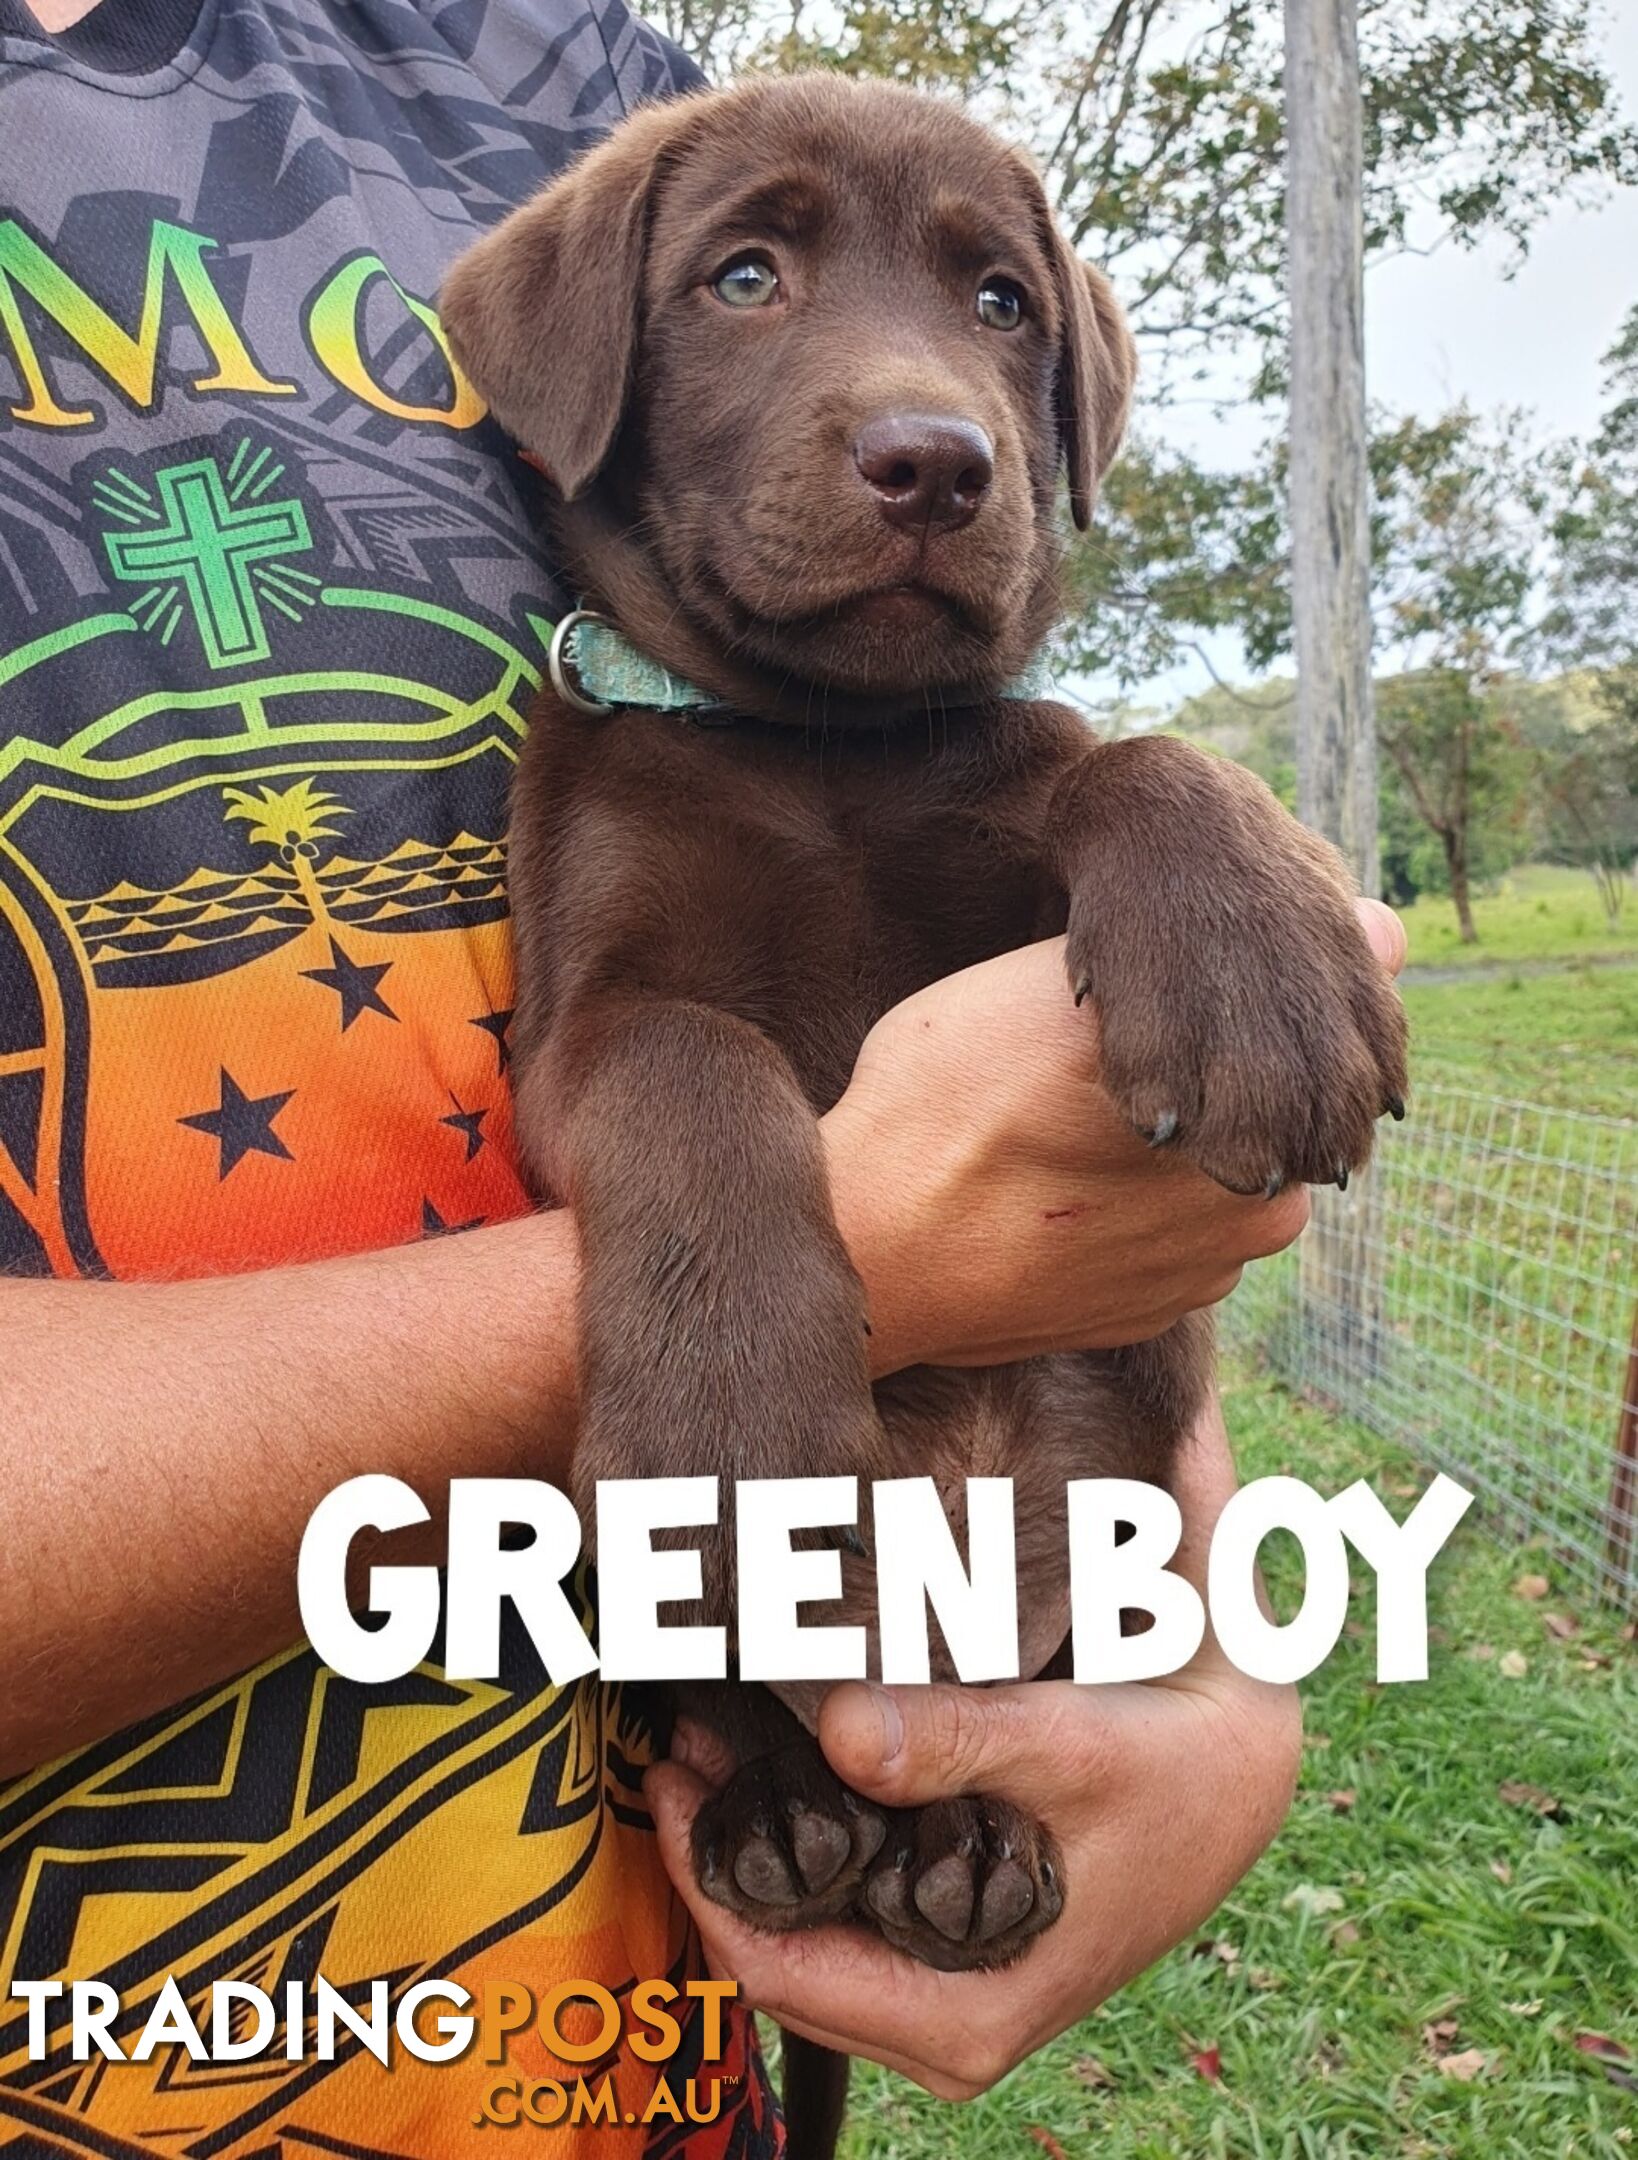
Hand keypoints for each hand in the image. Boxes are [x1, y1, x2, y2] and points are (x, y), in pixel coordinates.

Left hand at [645, 1393, 1300, 2097]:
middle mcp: (946, 2031)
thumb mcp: (1070, 1746)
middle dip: (719, 1855)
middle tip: (682, 1735)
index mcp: (966, 2019)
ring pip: (805, 1940)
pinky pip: (842, 1917)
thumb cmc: (1165, 1765)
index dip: (705, 1876)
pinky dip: (801, 1846)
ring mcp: (945, 1994)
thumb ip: (956, 1744)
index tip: (671, 1770)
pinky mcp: (951, 1947)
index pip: (777, 1973)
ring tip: (714, 1739)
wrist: (1240, 1768)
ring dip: (754, 1848)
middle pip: (778, 1960)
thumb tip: (840, 1736)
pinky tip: (778, 1762)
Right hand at [823, 897, 1405, 1373]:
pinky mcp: (1142, 1322)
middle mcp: (1253, 1214)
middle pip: (1251, 1115)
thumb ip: (1232, 964)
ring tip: (1054, 1121)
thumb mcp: (1071, 990)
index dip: (1228, 1006)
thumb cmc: (951, 1103)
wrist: (871, 1250)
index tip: (1159, 995)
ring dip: (1157, 1150)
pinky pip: (1160, 1242)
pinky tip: (1051, 1182)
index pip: (1288, 1049)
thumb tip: (1391, 927)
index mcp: (1259, 1130)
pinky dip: (1120, 1210)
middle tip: (1081, 1059)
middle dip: (1200, 1081)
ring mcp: (1198, 1281)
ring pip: (1205, 1180)